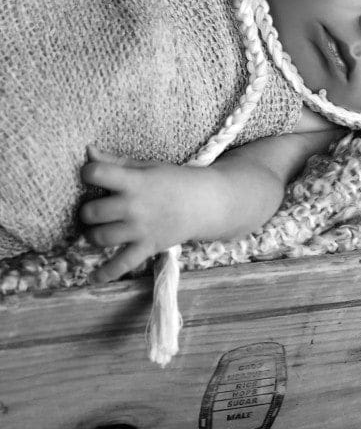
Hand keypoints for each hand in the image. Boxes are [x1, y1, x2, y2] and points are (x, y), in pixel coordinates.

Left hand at [80, 147, 197, 282]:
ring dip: (92, 235)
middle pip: (92, 212)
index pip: (97, 173)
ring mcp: (141, 229)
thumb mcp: (147, 167)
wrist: (205, 202)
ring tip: (97, 230)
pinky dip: (107, 273)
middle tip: (94, 210)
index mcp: (134, 181)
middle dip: (87, 211)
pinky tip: (94, 277)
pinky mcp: (148, 247)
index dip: (87, 173)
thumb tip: (88, 150)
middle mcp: (134, 206)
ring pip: (100, 238)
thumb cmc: (173, 181)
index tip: (90, 176)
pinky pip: (122, 264)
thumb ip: (116, 161)